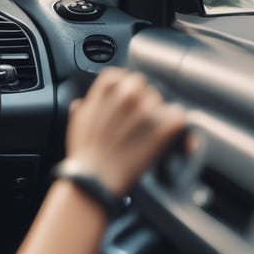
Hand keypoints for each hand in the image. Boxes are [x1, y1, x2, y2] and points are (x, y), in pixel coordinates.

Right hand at [65, 68, 185, 194]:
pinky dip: (175, 126)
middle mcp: (128, 95)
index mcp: (105, 90)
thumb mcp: (76, 123)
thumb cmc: (83, 154)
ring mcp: (147, 111)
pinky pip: (178, 116)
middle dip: (140, 101)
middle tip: (136, 120)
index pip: (121, 75)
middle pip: (144, 86)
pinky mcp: (163, 129)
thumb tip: (82, 104)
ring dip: (156, 114)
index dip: (123, 87)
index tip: (123, 100)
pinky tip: (167, 136)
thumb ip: (83, 107)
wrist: (95, 179)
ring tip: (148, 133)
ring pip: (161, 101)